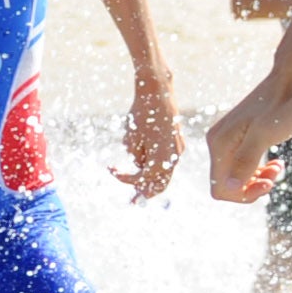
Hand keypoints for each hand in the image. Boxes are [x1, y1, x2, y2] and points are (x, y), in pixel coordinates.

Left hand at [114, 72, 184, 201]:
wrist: (158, 92)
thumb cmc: (142, 114)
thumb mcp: (131, 138)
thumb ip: (136, 157)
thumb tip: (139, 165)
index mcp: (162, 158)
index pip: (144, 179)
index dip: (127, 179)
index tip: (113, 171)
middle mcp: (174, 157)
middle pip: (160, 183)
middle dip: (145, 191)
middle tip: (133, 200)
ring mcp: (178, 149)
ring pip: (164, 172)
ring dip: (149, 177)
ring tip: (135, 178)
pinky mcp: (178, 142)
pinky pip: (167, 160)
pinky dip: (155, 164)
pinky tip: (143, 157)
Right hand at [202, 69, 291, 201]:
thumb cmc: (284, 107)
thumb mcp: (265, 136)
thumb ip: (246, 161)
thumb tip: (229, 188)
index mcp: (220, 143)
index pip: (220, 189)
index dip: (243, 195)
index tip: (269, 184)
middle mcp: (218, 142)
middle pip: (228, 185)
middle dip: (252, 187)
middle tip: (276, 175)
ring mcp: (230, 140)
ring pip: (237, 176)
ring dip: (258, 179)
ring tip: (278, 168)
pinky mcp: (242, 137)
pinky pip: (244, 165)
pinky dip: (260, 170)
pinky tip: (277, 163)